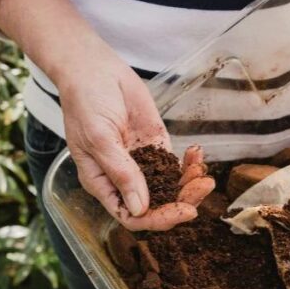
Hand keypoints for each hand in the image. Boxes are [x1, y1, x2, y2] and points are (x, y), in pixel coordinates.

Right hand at [59, 57, 214, 230]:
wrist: (95, 69)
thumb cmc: (85, 102)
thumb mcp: (99, 138)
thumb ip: (121, 172)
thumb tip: (139, 208)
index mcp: (102, 183)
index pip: (131, 215)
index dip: (157, 219)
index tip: (182, 211)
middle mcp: (122, 178)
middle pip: (155, 205)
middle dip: (181, 201)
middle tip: (202, 187)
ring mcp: (140, 162)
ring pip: (169, 187)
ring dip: (189, 184)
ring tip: (204, 174)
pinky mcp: (155, 145)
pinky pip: (175, 164)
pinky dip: (189, 164)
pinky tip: (197, 154)